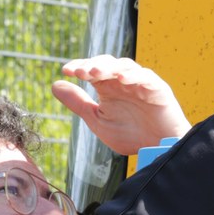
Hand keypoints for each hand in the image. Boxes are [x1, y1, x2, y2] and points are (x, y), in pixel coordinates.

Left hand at [52, 55, 192, 156]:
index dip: (80, 66)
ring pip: (125, 66)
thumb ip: (78, 103)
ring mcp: (141, 83)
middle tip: (80, 72)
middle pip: (107, 63)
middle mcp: (123, 81)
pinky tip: (121, 79)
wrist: (158, 150)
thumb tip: (55, 85)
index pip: (92, 69)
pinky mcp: (158, 89)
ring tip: (95, 72)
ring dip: (109, 68)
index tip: (66, 71)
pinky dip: (134, 76)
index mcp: (109, 87)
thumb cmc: (131, 135)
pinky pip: (146, 78)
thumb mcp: (98, 120)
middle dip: (93, 65)